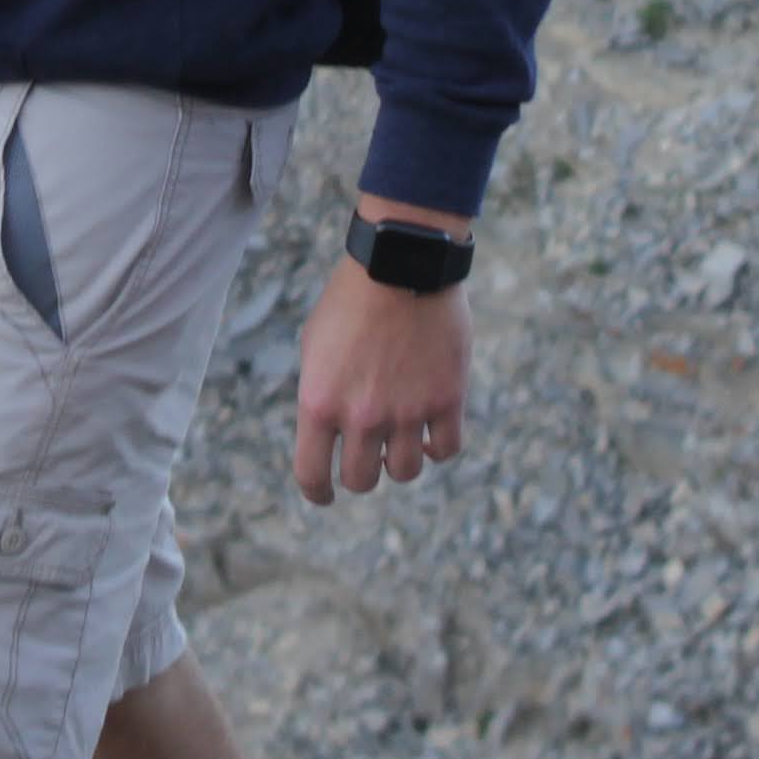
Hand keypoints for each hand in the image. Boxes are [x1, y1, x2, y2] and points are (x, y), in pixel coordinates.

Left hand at [291, 252, 469, 504]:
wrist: (400, 262)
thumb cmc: (351, 299)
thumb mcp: (315, 346)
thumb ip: (320, 395)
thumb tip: (328, 434)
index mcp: (319, 403)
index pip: (313, 474)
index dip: (318, 493)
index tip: (325, 495)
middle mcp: (362, 415)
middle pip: (362, 480)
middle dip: (362, 473)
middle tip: (368, 458)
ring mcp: (407, 411)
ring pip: (405, 471)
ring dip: (400, 461)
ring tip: (400, 440)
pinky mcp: (446, 399)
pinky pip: (445, 449)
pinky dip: (437, 448)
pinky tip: (431, 434)